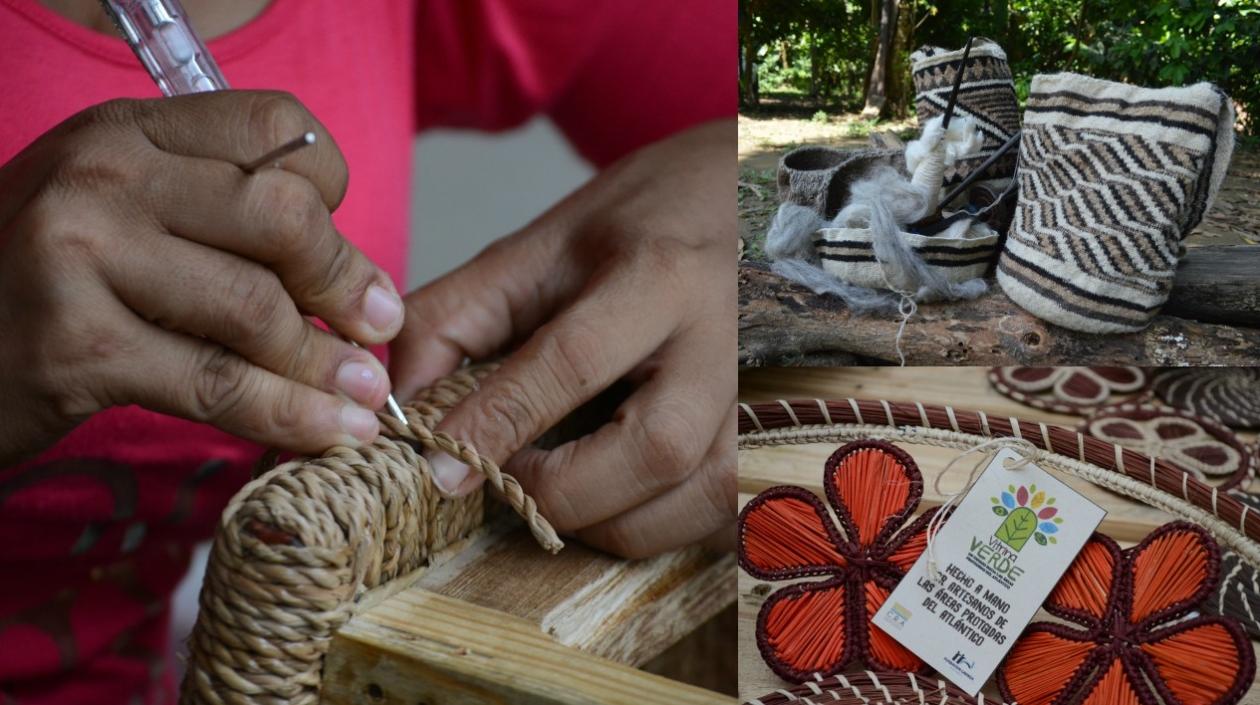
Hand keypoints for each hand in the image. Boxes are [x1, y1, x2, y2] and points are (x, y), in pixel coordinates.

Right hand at [0, 91, 403, 464]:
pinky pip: (217, 384)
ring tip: (364, 397)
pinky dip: (287, 414)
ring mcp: (80, 257)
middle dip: (345, 281)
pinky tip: (328, 431)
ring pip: (257, 310)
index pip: (274, 127)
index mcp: (125, 131)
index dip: (331, 188)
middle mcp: (102, 178)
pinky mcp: (76, 348)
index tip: (342, 247)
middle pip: (282, 217)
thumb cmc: (44, 286)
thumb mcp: (122, 217)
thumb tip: (361, 285)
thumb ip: (220, 223)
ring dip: (325, 364)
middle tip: (377, 329)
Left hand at [391, 119, 735, 557]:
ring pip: (699, 499)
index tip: (440, 468)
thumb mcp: (545, 244)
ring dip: (613, 521)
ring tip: (563, 485)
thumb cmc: (645, 219)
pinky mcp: (773, 430)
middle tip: (508, 477)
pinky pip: (725, 512)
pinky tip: (620, 494)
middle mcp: (722, 340)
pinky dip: (663, 525)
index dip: (498, 423)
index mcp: (659, 276)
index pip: (572, 363)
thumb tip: (401, 395)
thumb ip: (462, 312)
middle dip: (563, 492)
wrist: (751, 194)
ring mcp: (761, 392)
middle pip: (655, 451)